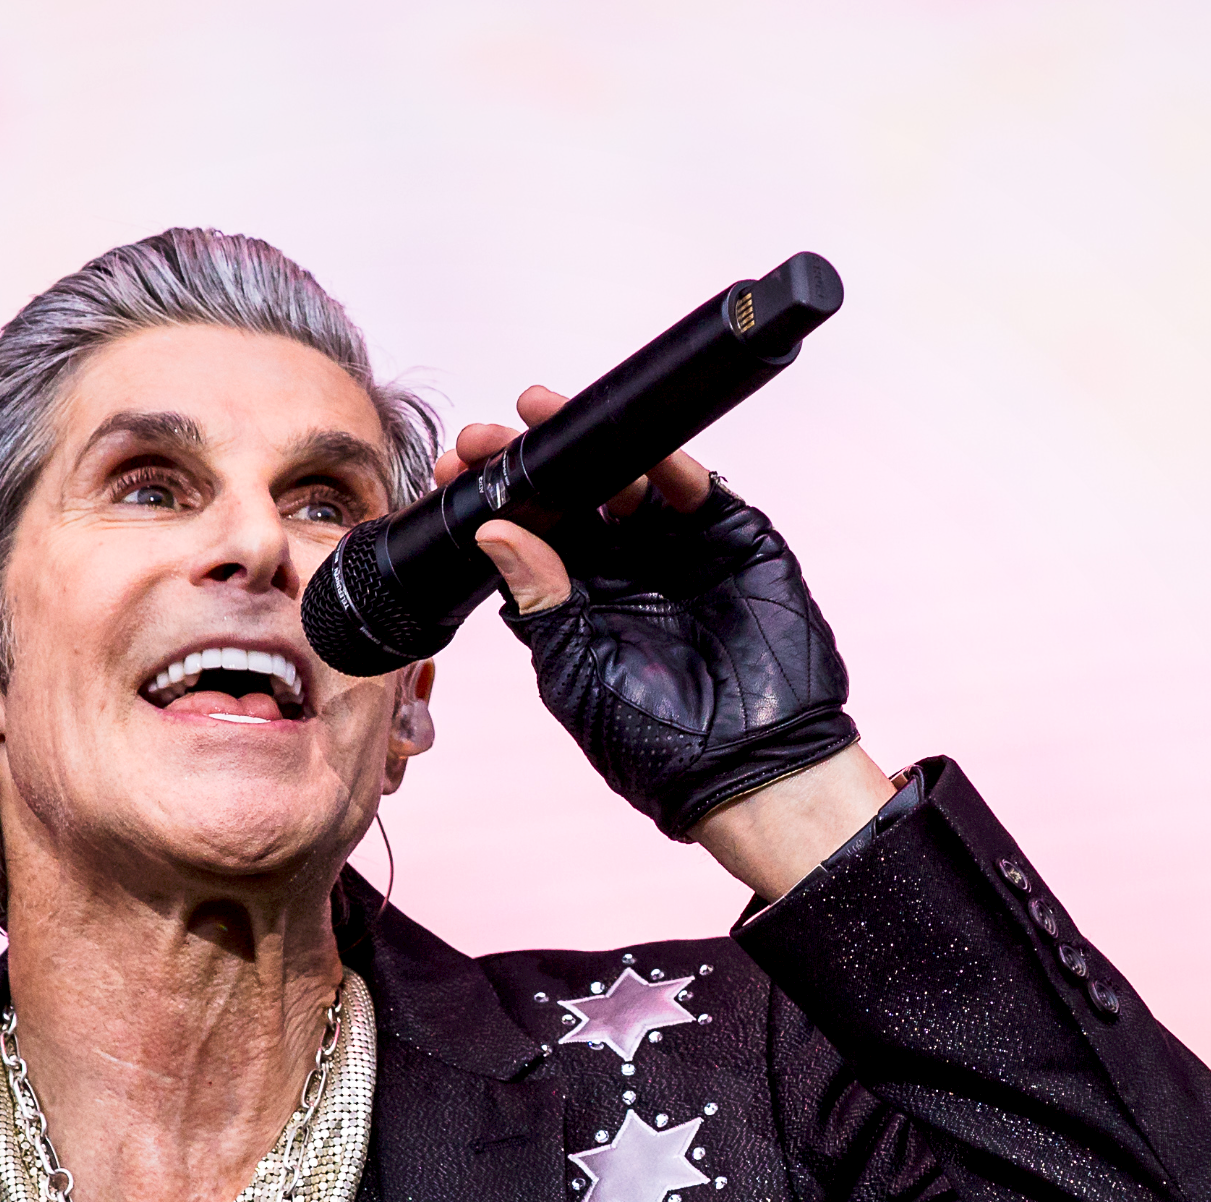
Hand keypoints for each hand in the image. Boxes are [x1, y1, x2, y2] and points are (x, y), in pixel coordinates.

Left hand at [450, 386, 861, 839]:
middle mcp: (621, 569)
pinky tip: (635, 445)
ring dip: (589, 447)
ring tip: (548, 421)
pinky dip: (667, 462)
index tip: (455, 465)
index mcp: (575, 602)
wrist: (756, 771)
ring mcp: (677, 550)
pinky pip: (694, 489)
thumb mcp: (580, 672)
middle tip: (490, 433)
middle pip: (568, 495)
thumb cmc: (661, 747)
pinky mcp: (731, 540)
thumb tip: (492, 533)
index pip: (525, 533)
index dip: (491, 495)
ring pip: (626, 479)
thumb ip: (540, 600)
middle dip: (529, 457)